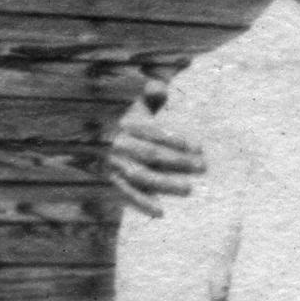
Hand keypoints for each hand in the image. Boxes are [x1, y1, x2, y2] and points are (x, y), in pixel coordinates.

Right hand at [108, 95, 205, 215]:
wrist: (95, 136)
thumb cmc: (129, 118)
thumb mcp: (138, 103)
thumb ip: (151, 93)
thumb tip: (160, 87)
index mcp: (127, 124)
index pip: (154, 133)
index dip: (176, 140)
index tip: (199, 148)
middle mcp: (119, 144)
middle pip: (152, 155)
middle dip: (179, 162)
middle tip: (204, 167)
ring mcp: (115, 164)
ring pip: (142, 176)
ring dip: (165, 184)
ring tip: (189, 189)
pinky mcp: (113, 180)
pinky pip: (127, 194)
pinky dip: (142, 204)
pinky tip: (160, 213)